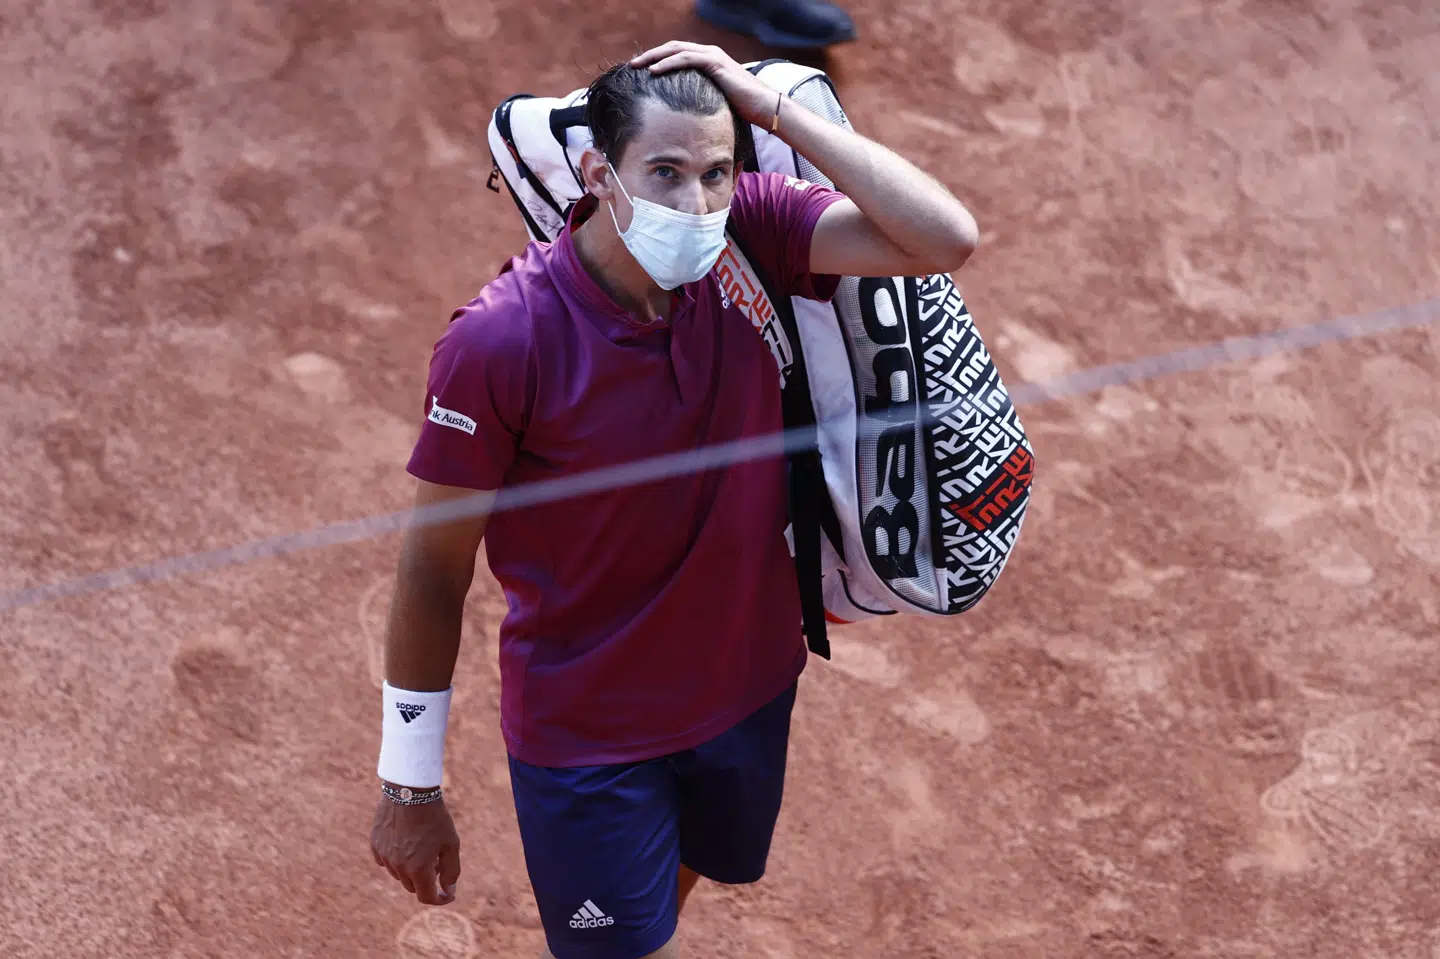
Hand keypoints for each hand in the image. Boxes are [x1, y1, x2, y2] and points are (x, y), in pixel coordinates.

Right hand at [370, 792, 460, 905]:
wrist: (410, 791)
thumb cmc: (434, 817)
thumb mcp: (451, 843)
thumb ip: (451, 871)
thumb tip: (448, 891)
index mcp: (419, 869)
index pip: (427, 897)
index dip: (440, 899)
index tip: (448, 894)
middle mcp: (398, 868)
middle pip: (413, 886)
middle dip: (426, 881)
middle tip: (437, 863)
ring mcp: (384, 857)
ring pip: (399, 874)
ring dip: (411, 869)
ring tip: (423, 848)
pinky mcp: (375, 845)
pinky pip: (386, 861)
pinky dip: (396, 859)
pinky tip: (405, 843)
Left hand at [630, 41, 777, 128]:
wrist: (765, 108)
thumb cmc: (742, 110)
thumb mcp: (714, 102)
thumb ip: (699, 99)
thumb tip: (682, 114)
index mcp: (707, 60)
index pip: (675, 55)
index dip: (656, 60)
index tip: (639, 72)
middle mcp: (708, 53)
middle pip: (671, 48)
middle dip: (649, 55)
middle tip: (631, 65)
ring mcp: (712, 55)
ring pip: (675, 50)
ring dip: (653, 57)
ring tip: (636, 66)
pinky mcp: (715, 62)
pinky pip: (685, 59)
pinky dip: (668, 63)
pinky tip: (654, 71)